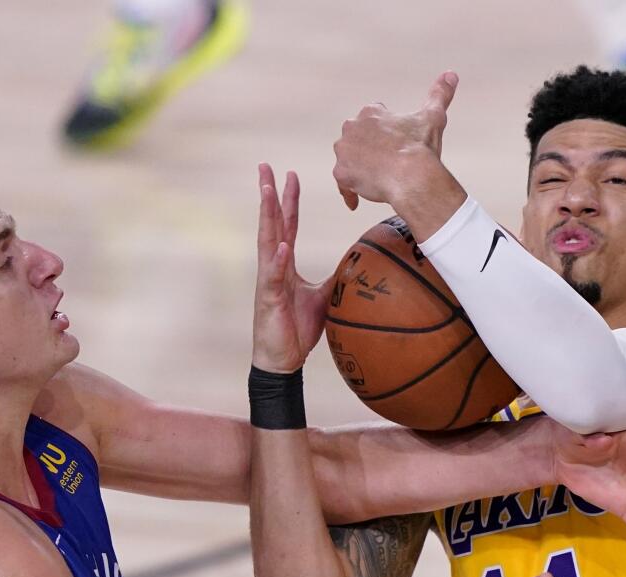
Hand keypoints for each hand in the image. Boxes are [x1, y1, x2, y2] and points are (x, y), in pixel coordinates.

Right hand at [253, 163, 326, 373]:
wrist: (282, 360)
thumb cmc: (296, 329)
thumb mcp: (324, 298)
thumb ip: (336, 279)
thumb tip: (358, 264)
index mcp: (285, 264)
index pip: (287, 225)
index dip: (288, 200)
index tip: (290, 174)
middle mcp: (273, 267)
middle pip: (271, 223)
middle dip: (269, 194)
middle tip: (266, 166)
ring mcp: (268, 281)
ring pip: (266, 242)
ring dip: (266, 216)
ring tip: (267, 191)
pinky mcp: (267, 300)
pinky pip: (272, 277)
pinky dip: (277, 261)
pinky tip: (281, 246)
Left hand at [333, 71, 456, 210]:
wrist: (411, 176)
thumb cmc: (421, 147)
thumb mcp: (432, 117)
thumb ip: (439, 94)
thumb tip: (451, 74)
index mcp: (370, 113)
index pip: (372, 121)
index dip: (383, 134)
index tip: (394, 145)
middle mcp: (351, 127)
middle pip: (357, 142)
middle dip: (367, 151)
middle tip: (385, 166)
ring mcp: (344, 151)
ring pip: (348, 161)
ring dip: (357, 170)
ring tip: (375, 182)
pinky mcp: (341, 173)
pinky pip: (342, 183)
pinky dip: (349, 192)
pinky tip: (358, 202)